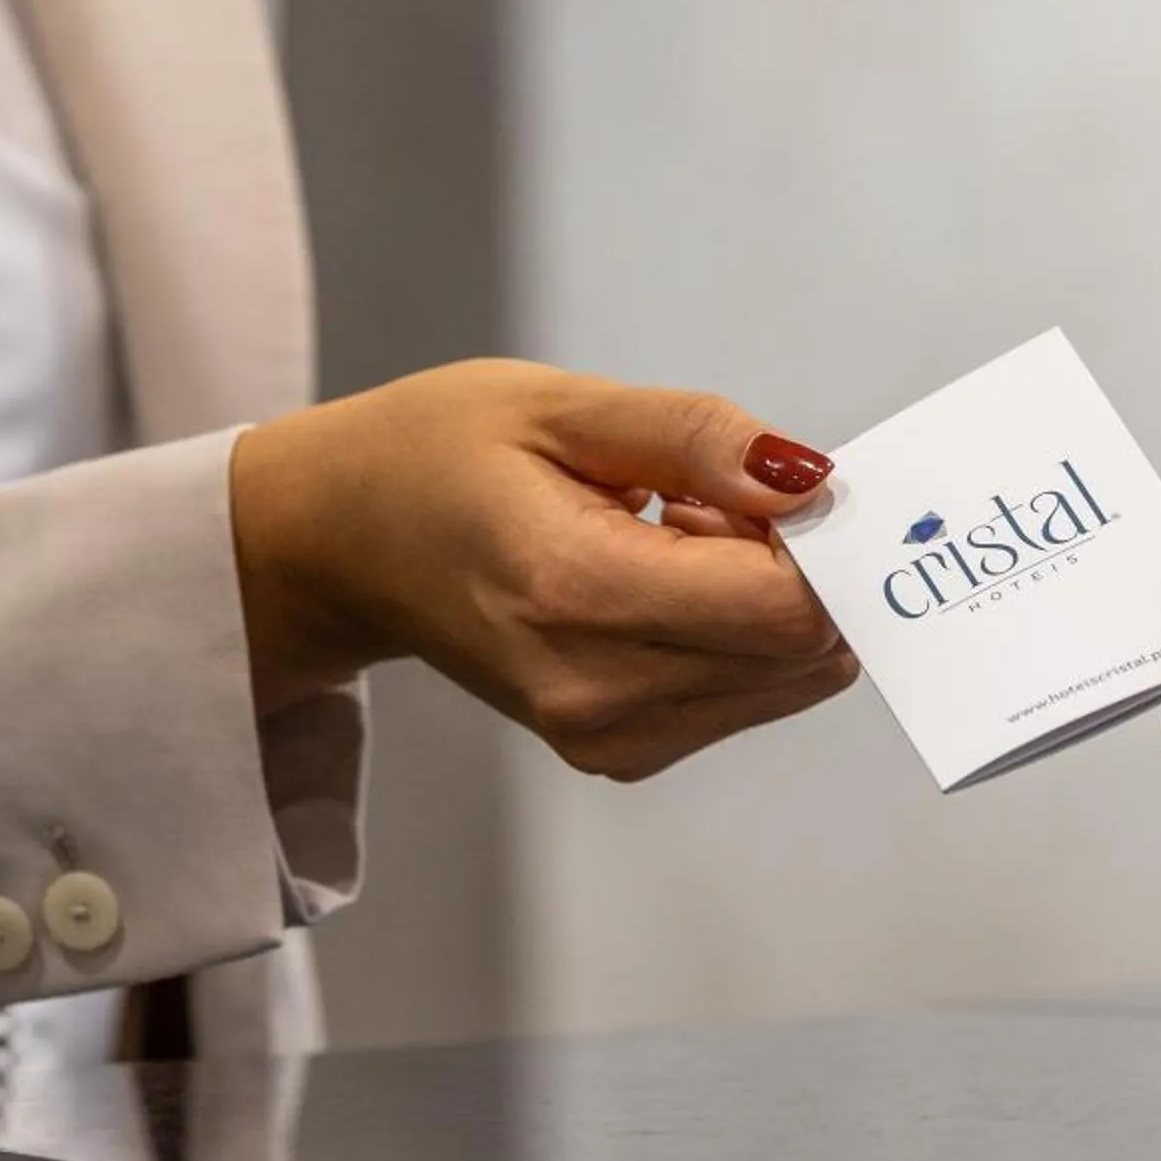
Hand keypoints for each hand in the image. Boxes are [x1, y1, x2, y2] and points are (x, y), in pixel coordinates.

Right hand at [229, 361, 854, 778]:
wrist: (341, 545)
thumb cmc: (436, 457)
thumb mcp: (563, 407)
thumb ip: (696, 437)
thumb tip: (811, 480)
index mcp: (575, 593)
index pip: (784, 610)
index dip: (819, 543)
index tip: (779, 485)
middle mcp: (596, 692)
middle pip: (798, 651)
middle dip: (795, 566)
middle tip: (708, 498)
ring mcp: (606, 738)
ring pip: (785, 677)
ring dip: (763, 598)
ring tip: (668, 531)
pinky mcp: (618, 753)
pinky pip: (745, 694)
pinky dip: (733, 631)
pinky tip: (658, 576)